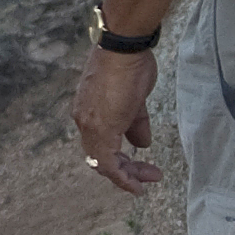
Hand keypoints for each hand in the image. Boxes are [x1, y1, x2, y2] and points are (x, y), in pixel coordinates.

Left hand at [73, 47, 162, 194]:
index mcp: (88, 113)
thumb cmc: (130, 66)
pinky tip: (137, 184)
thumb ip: (135, 123)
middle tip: (148, 175)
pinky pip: (107, 162)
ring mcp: (89, 125)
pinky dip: (122, 176)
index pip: (99, 145)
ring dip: (128, 174)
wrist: (124, 49)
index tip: (138, 167)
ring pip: (103, 162)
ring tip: (149, 179)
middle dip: (126, 170)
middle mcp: (84, 121)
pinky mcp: (100, 127)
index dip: (118, 160)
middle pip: (100, 157)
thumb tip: (142, 142)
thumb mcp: (134, 99)